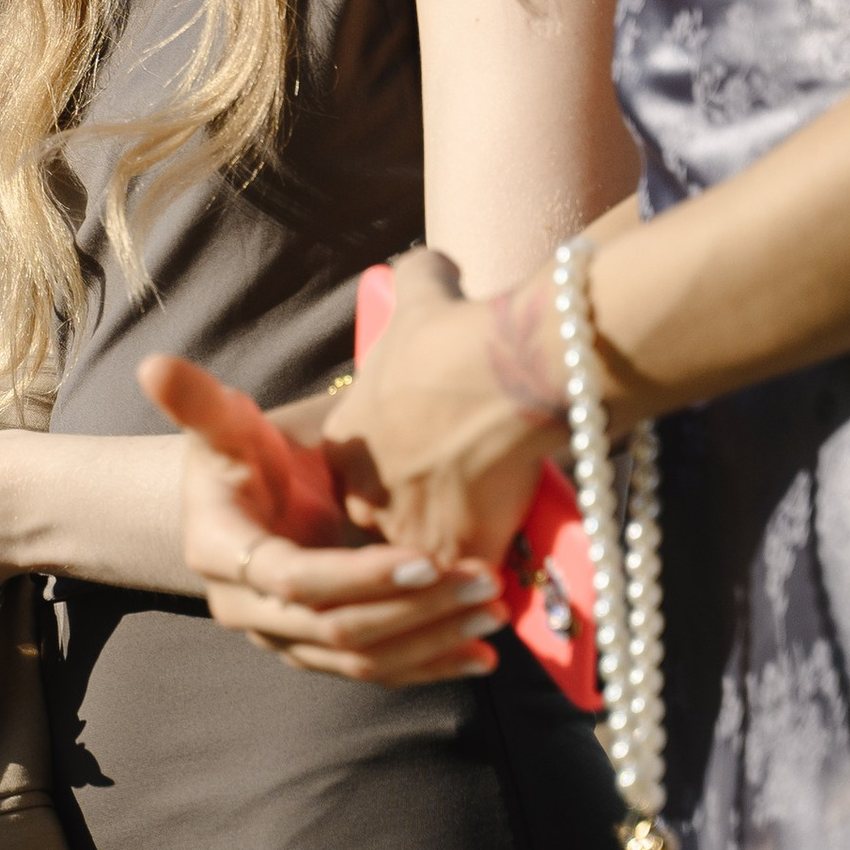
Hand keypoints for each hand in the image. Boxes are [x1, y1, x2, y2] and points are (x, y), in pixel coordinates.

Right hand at [141, 350, 507, 685]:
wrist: (237, 504)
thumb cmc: (239, 455)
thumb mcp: (224, 425)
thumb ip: (199, 400)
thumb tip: (151, 363)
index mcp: (220, 551)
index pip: (293, 579)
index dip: (359, 576)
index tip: (426, 556)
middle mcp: (244, 609)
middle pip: (334, 628)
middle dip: (414, 610)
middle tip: (482, 582)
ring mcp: (280, 640)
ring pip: (359, 660)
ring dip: (429, 642)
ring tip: (491, 614)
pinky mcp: (314, 655)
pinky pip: (372, 674)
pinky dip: (427, 668)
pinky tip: (479, 660)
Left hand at [315, 246, 558, 567]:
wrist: (507, 371)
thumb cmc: (457, 331)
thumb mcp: (420, 294)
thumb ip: (414, 279)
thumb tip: (430, 261)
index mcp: (342, 444)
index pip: (353, 482)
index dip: (391, 482)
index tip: (425, 473)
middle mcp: (363, 496)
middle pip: (379, 532)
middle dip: (412, 530)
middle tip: (453, 520)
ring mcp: (408, 533)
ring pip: (421, 568)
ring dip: (448, 565)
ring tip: (484, 563)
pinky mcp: (458, 557)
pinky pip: (469, 587)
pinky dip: (488, 587)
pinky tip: (508, 583)